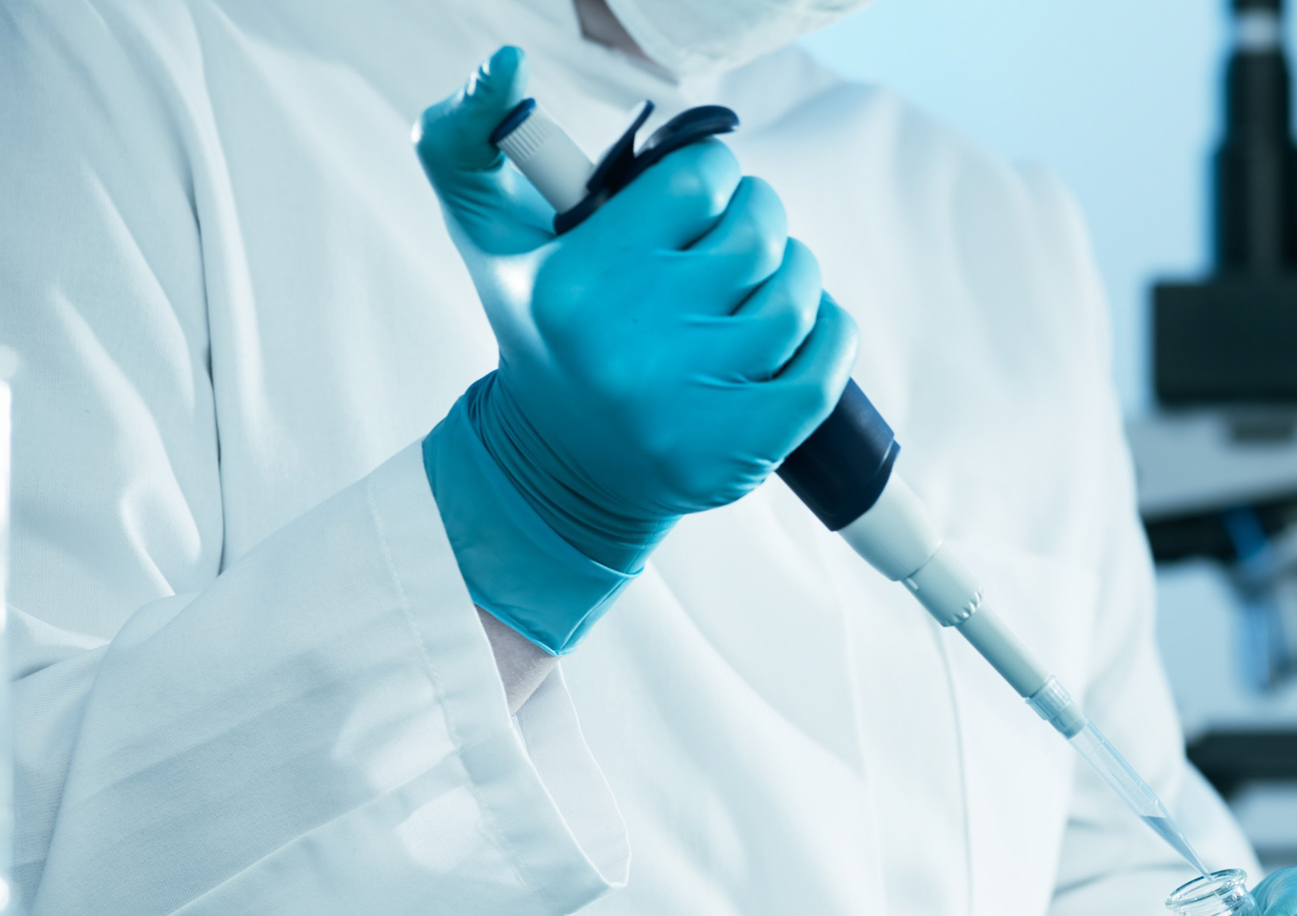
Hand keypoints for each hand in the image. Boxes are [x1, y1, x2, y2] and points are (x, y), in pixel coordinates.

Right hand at [416, 47, 856, 650]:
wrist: (560, 467)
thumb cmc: (541, 330)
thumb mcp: (486, 236)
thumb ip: (465, 138)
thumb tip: (507, 67)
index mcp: (578, 283)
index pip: (697, 181)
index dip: (713, 175)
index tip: (702, 193)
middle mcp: (632, 346)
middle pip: (756, 234)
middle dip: (760, 219)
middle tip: (742, 233)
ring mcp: (689, 405)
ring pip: (795, 297)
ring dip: (798, 273)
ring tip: (768, 279)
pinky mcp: (737, 452)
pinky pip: (822, 372)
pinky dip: (832, 336)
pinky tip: (810, 326)